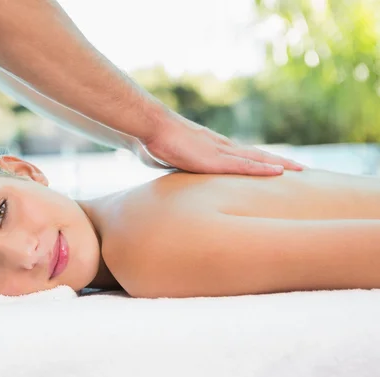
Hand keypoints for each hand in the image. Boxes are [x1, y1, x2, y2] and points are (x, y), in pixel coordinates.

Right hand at [142, 117, 305, 174]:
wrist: (150, 128)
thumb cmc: (153, 142)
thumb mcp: (166, 159)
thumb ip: (175, 166)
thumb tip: (170, 171)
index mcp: (210, 148)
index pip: (242, 155)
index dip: (260, 161)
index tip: (275, 166)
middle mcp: (220, 147)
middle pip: (256, 154)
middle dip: (279, 162)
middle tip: (301, 168)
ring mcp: (219, 152)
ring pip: (257, 159)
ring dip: (280, 165)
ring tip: (301, 170)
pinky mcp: (214, 160)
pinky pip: (244, 166)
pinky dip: (263, 170)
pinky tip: (280, 173)